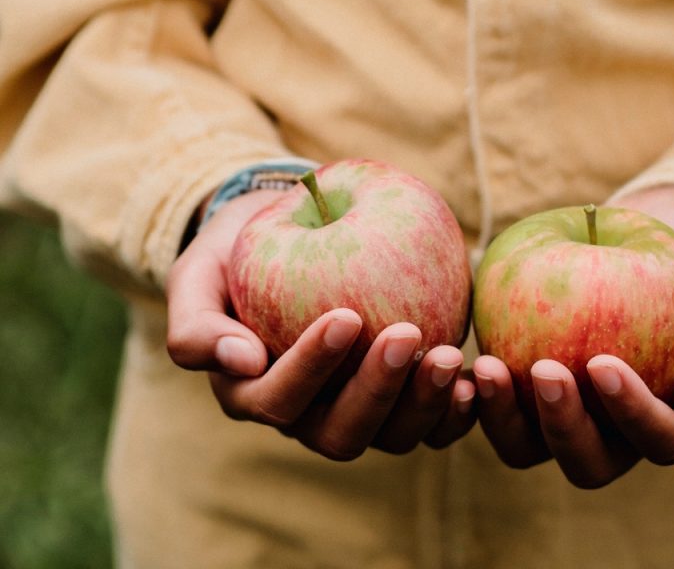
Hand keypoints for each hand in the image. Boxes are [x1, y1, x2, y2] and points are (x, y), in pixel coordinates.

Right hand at [166, 190, 475, 458]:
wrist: (287, 237)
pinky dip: (455, 411)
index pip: (279, 399)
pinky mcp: (401, 399)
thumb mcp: (197, 274)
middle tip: (409, 335)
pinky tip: (475, 376)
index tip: (347, 316)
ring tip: (448, 358)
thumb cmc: (236, 253)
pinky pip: (432, 423)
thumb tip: (240, 362)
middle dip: (378, 391)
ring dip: (423, 404)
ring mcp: (357, 412)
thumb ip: (196, 321)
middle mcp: (305, 417)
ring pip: (392, 436)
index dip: (312, 367)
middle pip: (341, 433)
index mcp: (251, 395)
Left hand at [473, 184, 673, 487]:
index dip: (631, 413)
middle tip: (542, 370)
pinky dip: (479, 391)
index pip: (659, 440)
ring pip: (531, 448)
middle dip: (563, 429)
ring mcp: (571, 414)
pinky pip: (498, 404)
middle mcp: (620, 432)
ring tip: (486, 366)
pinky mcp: (529, 389)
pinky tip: (464, 353)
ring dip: (507, 419)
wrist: (664, 237)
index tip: (603, 362)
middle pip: (589, 464)